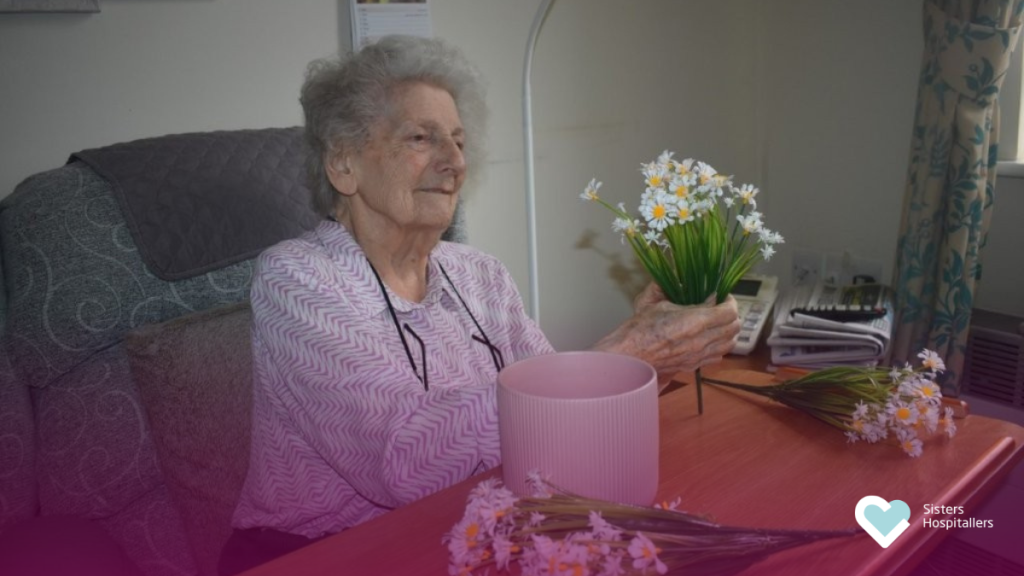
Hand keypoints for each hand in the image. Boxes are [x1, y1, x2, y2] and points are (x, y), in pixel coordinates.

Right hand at [592, 283, 740, 380]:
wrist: (629, 356)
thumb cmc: (639, 329)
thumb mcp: (658, 303)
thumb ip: (681, 294)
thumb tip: (695, 287)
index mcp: (695, 321)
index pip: (729, 311)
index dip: (729, 301)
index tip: (722, 295)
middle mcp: (702, 341)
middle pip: (734, 327)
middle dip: (731, 315)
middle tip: (721, 307)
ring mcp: (699, 356)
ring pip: (730, 343)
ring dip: (728, 331)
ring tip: (718, 323)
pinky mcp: (694, 365)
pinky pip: (719, 356)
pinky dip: (719, 345)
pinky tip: (709, 339)